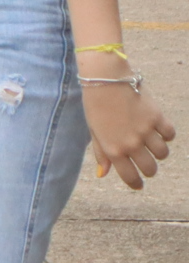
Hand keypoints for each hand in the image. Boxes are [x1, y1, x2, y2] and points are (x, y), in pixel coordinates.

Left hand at [81, 71, 174, 188]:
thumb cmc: (95, 104)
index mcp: (113, 149)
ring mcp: (146, 131)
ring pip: (163, 154)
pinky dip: (166, 134)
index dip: (136, 184)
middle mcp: (131, 143)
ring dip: (158, 151)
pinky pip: (170, 135)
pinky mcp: (157, 117)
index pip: (130, 177)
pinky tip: (158, 128)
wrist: (105, 78)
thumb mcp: (94, 130)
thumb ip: (101, 153)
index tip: (139, 185)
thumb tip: (102, 174)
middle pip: (151, 169)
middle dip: (149, 168)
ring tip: (150, 142)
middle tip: (144, 160)